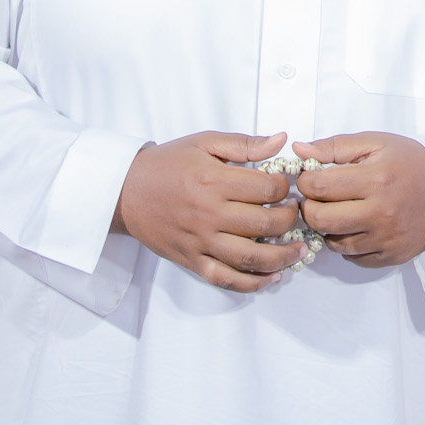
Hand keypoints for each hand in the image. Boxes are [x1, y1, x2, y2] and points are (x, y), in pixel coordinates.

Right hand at [112, 130, 303, 291]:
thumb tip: (281, 141)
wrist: (126, 192)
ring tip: (299, 250)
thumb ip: (245, 144)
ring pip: (250, 257)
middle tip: (296, 214)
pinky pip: (226, 279)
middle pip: (265, 224)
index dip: (286, 187)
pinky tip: (272, 276)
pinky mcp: (191, 261)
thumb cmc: (168, 164)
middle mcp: (209, 214)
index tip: (288, 186)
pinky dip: (252, 283)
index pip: (267, 189)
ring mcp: (200, 242)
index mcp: (214, 181)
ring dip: (282, 257)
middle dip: (291, 220)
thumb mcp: (204, 143)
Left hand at [293, 132, 424, 267]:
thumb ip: (335, 146)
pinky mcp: (390, 256)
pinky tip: (356, 227)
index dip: (306, 181)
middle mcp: (381, 212)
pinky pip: (351, 257)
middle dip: (309, 207)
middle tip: (317, 198)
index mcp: (376, 178)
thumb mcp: (376, 143)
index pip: (318, 187)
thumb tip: (298, 149)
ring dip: (328, 227)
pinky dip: (347, 244)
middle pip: (319, 219)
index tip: (311, 177)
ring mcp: (386, 238)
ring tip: (339, 211)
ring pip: (332, 242)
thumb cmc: (409, 163)